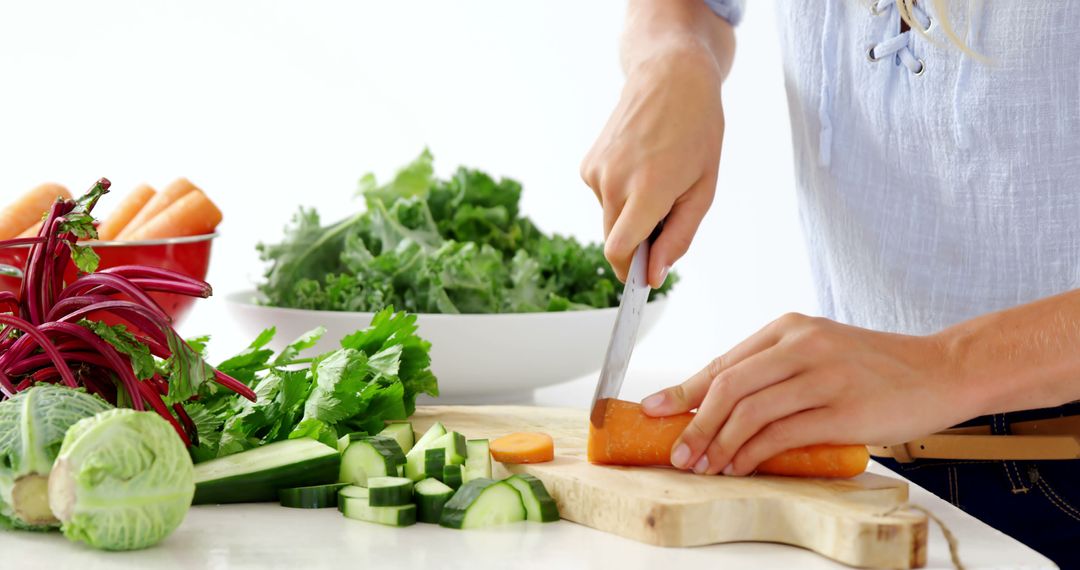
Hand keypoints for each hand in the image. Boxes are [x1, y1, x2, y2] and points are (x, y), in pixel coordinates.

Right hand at [580, 40, 725, 286]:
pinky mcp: (587, 164)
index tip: (642, 279)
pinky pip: (604, 198)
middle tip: (668, 213)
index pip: (619, 251)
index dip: (629, 272)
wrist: (670, 78)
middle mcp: (613, 182)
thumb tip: (653, 275)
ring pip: (610, 219)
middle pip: (614, 240)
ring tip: (657, 178)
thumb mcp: (703, 189)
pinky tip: (640, 165)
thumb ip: (678, 237)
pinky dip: (621, 195)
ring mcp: (595, 172)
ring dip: (631, 214)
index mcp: (647, 190)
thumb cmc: (696, 132)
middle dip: (637, 242)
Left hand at [641, 313, 976, 475]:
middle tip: (677, 452)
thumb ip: (771, 372)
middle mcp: (801, 344)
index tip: (654, 412)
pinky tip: (741, 466)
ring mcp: (822, 375)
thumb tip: (714, 407)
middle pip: (728, 386)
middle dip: (693, 424)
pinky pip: (782, 433)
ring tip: (704, 466)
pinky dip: (753, 453)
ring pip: (749, 411)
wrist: (941, 370)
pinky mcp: (842, 409)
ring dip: (719, 444)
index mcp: (788, 327)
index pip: (723, 362)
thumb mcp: (816, 353)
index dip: (683, 391)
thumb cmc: (873, 368)